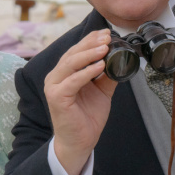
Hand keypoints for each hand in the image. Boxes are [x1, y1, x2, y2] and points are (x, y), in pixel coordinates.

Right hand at [45, 30, 116, 174]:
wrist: (81, 142)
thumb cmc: (87, 117)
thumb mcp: (102, 91)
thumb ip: (107, 75)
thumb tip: (120, 58)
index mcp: (64, 73)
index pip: (76, 51)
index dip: (90, 40)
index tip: (106, 32)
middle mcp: (55, 77)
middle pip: (73, 54)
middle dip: (91, 43)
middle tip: (107, 37)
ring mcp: (54, 86)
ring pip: (71, 63)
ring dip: (89, 54)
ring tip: (104, 47)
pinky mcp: (56, 97)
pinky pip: (72, 81)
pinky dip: (86, 72)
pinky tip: (100, 66)